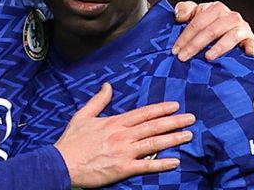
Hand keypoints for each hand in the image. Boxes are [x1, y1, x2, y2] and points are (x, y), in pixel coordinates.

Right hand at [54, 83, 194, 187]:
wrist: (62, 162)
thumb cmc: (72, 141)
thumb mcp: (83, 115)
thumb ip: (98, 100)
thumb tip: (108, 85)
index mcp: (114, 122)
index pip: (143, 113)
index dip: (161, 109)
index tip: (175, 106)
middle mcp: (122, 135)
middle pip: (153, 126)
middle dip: (174, 122)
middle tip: (191, 118)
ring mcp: (124, 152)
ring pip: (154, 143)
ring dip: (173, 139)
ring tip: (188, 135)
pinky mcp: (122, 168)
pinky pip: (146, 166)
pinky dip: (162, 164)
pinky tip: (175, 161)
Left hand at [171, 0, 253, 61]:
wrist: (227, 28)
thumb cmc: (208, 22)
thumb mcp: (194, 12)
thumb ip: (184, 9)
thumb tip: (180, 17)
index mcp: (215, 8)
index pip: (198, 23)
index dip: (185, 37)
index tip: (175, 50)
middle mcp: (230, 16)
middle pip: (211, 31)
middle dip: (195, 45)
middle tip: (183, 57)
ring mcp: (241, 27)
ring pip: (231, 36)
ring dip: (219, 47)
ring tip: (208, 57)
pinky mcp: (250, 39)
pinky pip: (251, 43)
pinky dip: (249, 48)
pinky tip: (245, 55)